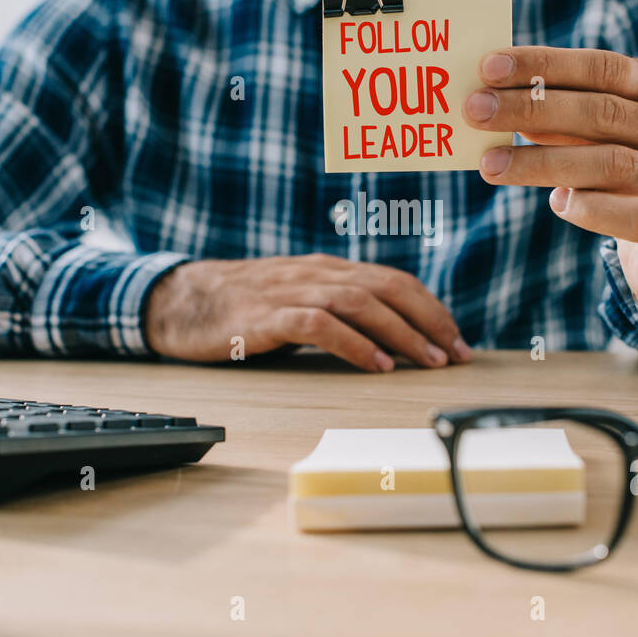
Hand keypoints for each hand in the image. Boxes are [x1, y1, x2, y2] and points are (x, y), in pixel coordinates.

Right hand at [142, 254, 471, 371]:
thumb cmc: (243, 307)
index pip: (393, 281)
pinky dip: (353, 345)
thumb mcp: (298, 301)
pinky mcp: (265, 316)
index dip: (431, 309)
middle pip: (387, 287)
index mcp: (328, 271)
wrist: (180, 300)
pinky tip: (376, 366)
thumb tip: (390, 340)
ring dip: (401, 333)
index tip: (458, 341)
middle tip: (456, 354)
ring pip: (360, 303)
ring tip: (427, 361)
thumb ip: (338, 311)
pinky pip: (318, 326)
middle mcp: (316, 274)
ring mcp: (290, 292)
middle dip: (429, 320)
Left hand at [464, 46, 637, 311]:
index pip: (612, 68)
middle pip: (609, 112)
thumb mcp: (614, 141)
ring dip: (543, 162)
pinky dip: (591, 208)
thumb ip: (571, 117)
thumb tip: (499, 94)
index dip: (548, 66)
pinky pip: (636, 217)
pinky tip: (555, 203)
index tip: (488, 68)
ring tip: (490, 165)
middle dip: (533, 108)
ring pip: (614, 164)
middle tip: (475, 111)